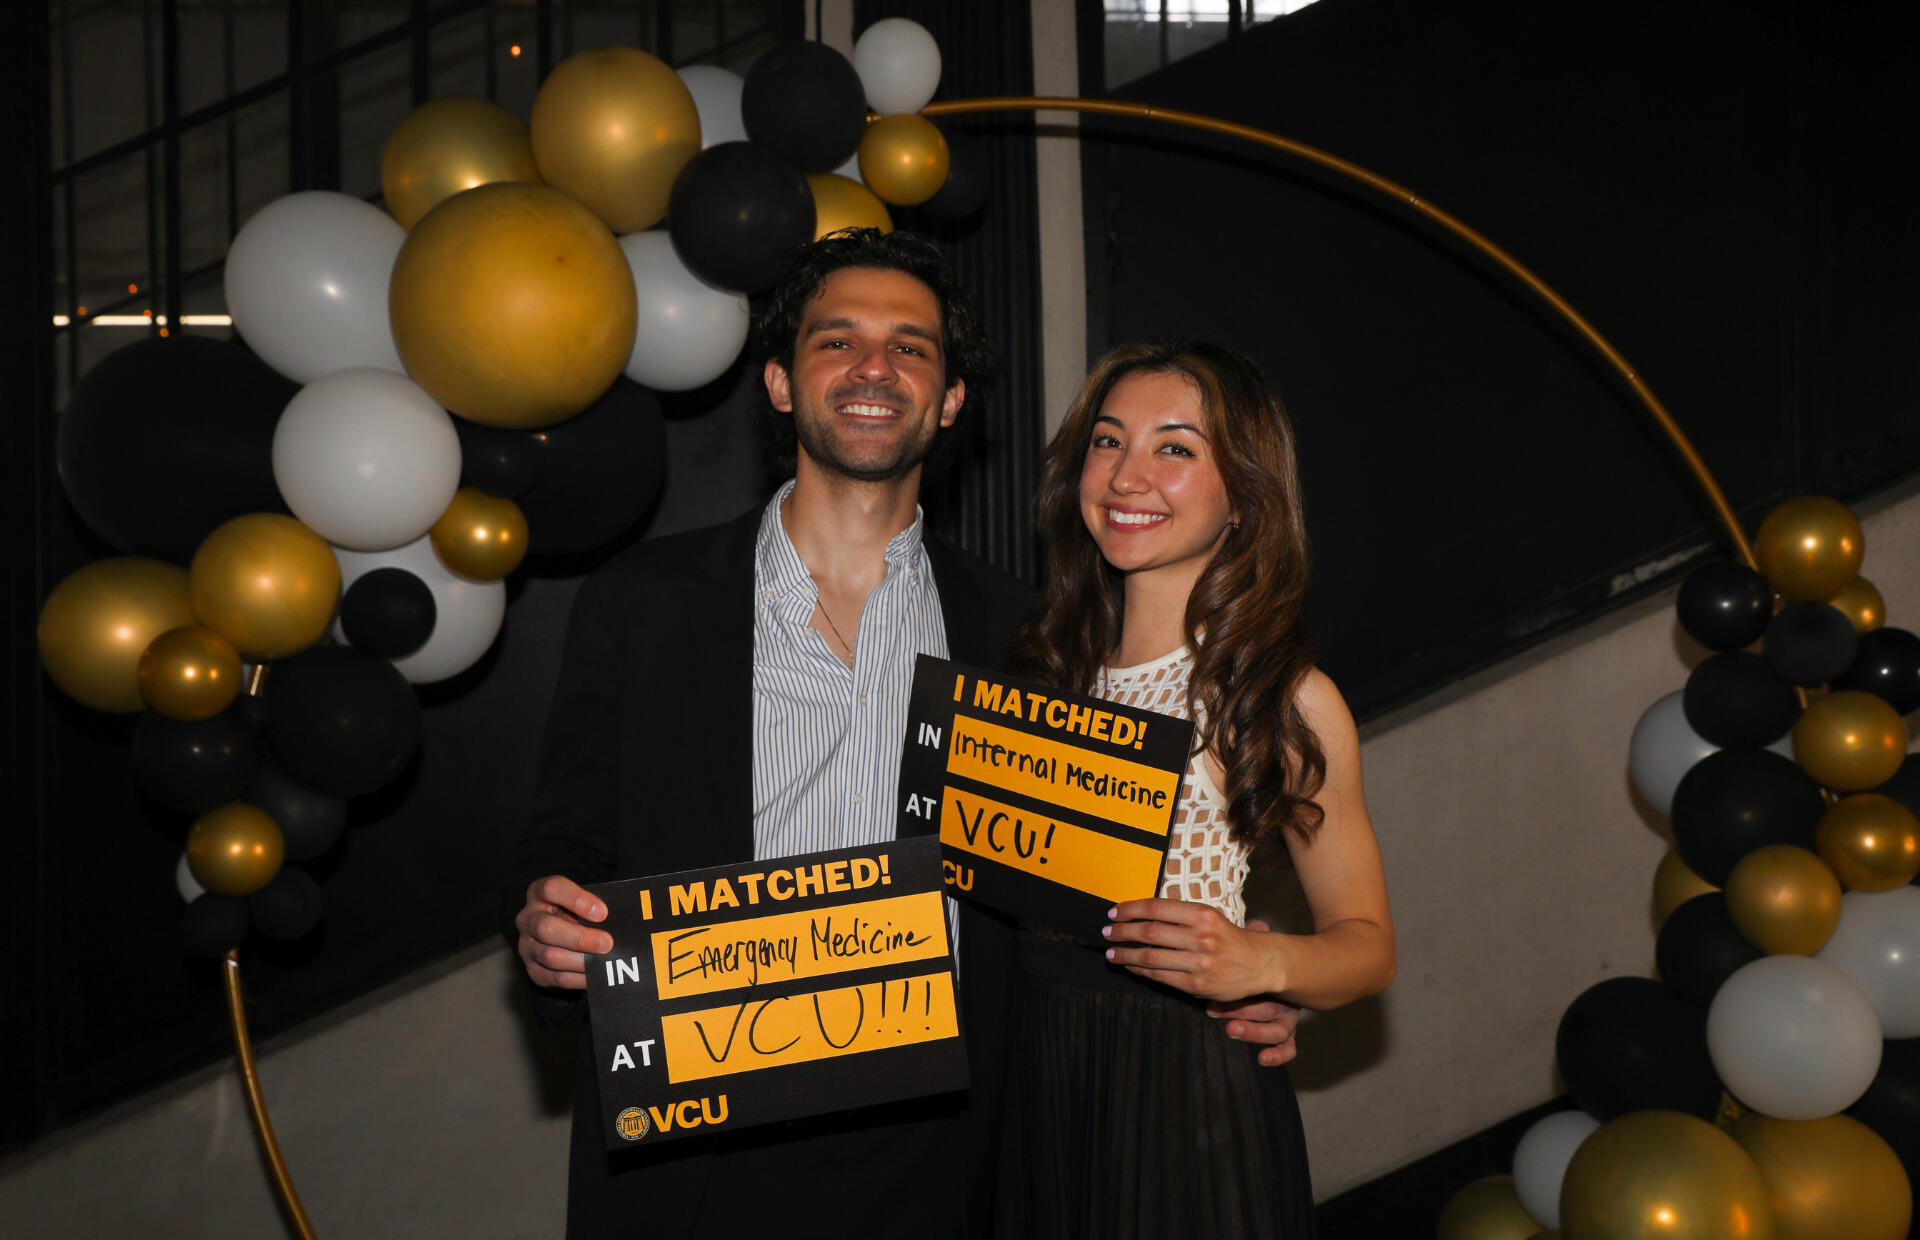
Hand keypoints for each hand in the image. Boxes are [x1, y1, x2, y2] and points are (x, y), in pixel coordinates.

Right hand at [515, 875, 610, 989]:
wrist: (560, 932)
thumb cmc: (576, 912)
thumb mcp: (581, 901)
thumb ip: (595, 905)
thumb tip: (621, 916)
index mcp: (539, 893)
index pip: (551, 889)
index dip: (577, 899)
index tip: (602, 912)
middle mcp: (528, 919)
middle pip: (546, 928)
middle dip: (580, 938)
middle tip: (607, 943)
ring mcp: (527, 946)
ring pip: (550, 955)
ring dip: (581, 960)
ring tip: (604, 960)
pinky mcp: (533, 970)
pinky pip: (555, 978)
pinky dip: (579, 978)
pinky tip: (596, 974)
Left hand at [1103, 897, 1282, 1002]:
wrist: (1260, 964)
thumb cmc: (1230, 938)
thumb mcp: (1210, 917)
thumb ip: (1180, 916)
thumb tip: (1142, 915)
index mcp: (1203, 914)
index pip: (1156, 909)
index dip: (1130, 909)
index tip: (1114, 912)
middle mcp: (1201, 937)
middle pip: (1149, 932)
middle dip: (1122, 932)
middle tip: (1106, 932)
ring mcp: (1198, 963)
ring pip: (1150, 956)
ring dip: (1125, 954)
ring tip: (1111, 952)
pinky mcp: (1197, 985)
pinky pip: (1160, 977)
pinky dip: (1140, 970)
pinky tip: (1131, 965)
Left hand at [1209, 920, 1299, 1065]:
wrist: (1291, 981)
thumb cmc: (1262, 966)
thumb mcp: (1259, 951)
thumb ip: (1256, 939)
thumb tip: (1257, 923)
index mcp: (1272, 978)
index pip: (1261, 981)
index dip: (1238, 988)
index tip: (1210, 993)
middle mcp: (1281, 999)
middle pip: (1267, 1008)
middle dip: (1239, 1010)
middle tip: (1212, 1010)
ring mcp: (1286, 1018)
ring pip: (1277, 1029)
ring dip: (1253, 1032)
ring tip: (1231, 1030)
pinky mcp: (1288, 1034)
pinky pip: (1288, 1048)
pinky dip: (1278, 1055)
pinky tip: (1263, 1060)